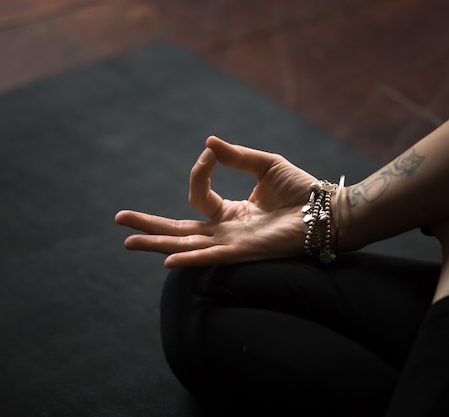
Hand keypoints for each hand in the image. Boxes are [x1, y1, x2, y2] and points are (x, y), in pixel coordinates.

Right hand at [115, 136, 317, 267]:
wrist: (328, 210)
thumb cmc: (303, 190)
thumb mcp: (265, 165)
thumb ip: (237, 157)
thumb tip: (209, 142)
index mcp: (231, 211)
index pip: (198, 195)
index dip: (199, 171)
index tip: (211, 153)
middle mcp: (226, 230)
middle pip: (179, 229)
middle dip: (148, 224)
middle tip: (119, 219)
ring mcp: (233, 243)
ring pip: (186, 244)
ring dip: (156, 243)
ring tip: (128, 242)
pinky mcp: (245, 251)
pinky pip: (212, 256)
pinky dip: (190, 257)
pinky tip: (168, 259)